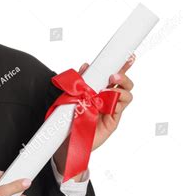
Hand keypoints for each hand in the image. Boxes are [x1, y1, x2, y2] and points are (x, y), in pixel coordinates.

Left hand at [53, 54, 135, 179]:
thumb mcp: (71, 95)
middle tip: (114, 74)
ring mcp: (111, 108)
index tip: (128, 56)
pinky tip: (108, 98)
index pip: (112, 75)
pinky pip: (121, 106)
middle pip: (124, 83)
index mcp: (98, 89)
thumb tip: (86, 65)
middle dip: (123, 74)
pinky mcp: (113, 120)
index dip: (121, 65)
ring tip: (111, 84)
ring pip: (126, 94)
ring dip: (122, 86)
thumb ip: (80, 81)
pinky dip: (117, 99)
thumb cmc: (68, 117)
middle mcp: (107, 98)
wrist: (66, 139)